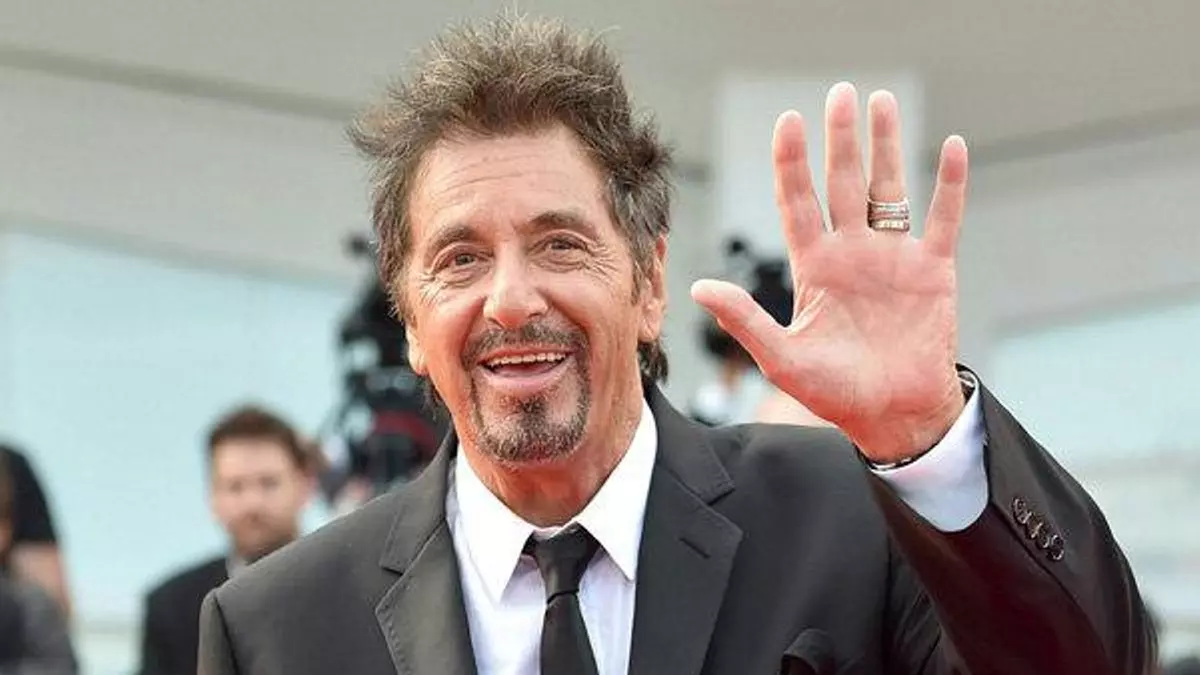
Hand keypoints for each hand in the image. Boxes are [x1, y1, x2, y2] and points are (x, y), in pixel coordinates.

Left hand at [691, 82, 967, 463]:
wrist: (894, 416)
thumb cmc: (836, 394)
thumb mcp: (782, 358)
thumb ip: (744, 319)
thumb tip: (697, 289)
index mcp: (815, 268)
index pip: (798, 202)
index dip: (792, 162)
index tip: (787, 121)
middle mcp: (852, 253)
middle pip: (842, 183)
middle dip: (840, 139)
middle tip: (839, 94)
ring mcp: (893, 257)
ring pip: (888, 188)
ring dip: (886, 146)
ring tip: (882, 101)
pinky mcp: (933, 270)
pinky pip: (942, 218)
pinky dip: (949, 184)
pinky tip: (952, 146)